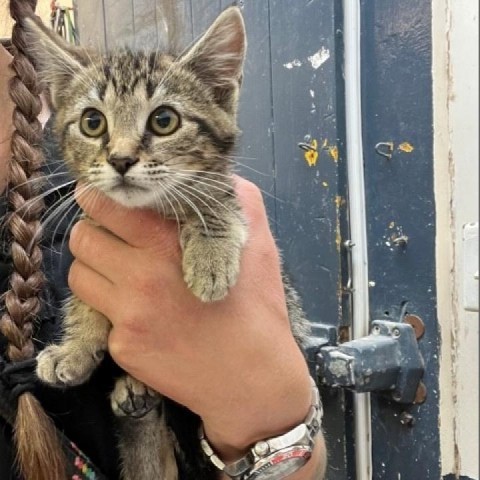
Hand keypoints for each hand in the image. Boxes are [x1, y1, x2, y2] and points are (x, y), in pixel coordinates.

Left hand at [69, 177, 315, 459]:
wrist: (252, 377)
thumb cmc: (257, 304)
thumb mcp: (256, 240)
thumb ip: (234, 197)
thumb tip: (214, 173)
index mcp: (166, 244)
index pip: (105, 207)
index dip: (98, 198)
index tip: (102, 198)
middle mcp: (138, 277)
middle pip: (81, 239)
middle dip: (92, 231)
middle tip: (112, 236)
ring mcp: (126, 316)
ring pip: (79, 275)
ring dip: (94, 267)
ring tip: (120, 271)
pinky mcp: (122, 348)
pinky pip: (97, 314)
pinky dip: (112, 306)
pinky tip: (141, 311)